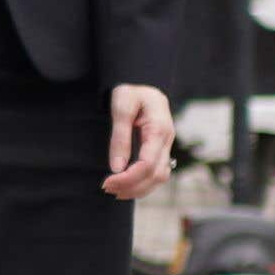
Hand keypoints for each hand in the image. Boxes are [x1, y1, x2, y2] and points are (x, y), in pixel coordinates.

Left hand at [104, 85, 172, 200]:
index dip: (128, 178)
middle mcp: (168, 140)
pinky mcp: (162, 149)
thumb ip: (120, 137)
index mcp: (159, 129)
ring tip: (115, 191)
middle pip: (155, 175)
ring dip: (139, 189)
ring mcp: (167, 145)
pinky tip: (126, 186)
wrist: (143, 83)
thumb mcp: (121, 107)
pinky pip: (158, 173)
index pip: (147, 164)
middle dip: (131, 186)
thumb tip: (117, 167)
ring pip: (160, 177)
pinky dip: (144, 183)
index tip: (107, 182)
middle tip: (107, 188)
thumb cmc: (131, 92)